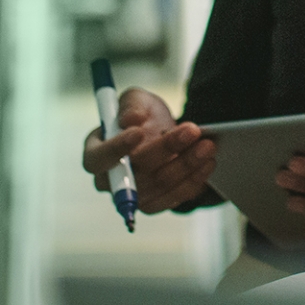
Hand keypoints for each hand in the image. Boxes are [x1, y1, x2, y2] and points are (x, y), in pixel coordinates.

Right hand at [80, 86, 215, 212]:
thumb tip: (131, 120)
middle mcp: (110, 181)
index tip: (138, 132)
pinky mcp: (155, 204)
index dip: (116, 149)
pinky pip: (175, 197)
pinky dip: (194, 179)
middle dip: (167, 149)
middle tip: (193, 130)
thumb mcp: (136, 99)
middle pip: (137, 172)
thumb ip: (131, 104)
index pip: (97, 159)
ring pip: (161, 184)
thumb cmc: (142, 116)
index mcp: (95, 153)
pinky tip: (208, 162)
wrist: (162, 132)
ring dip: (187, 165)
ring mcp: (133, 196)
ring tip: (207, 145)